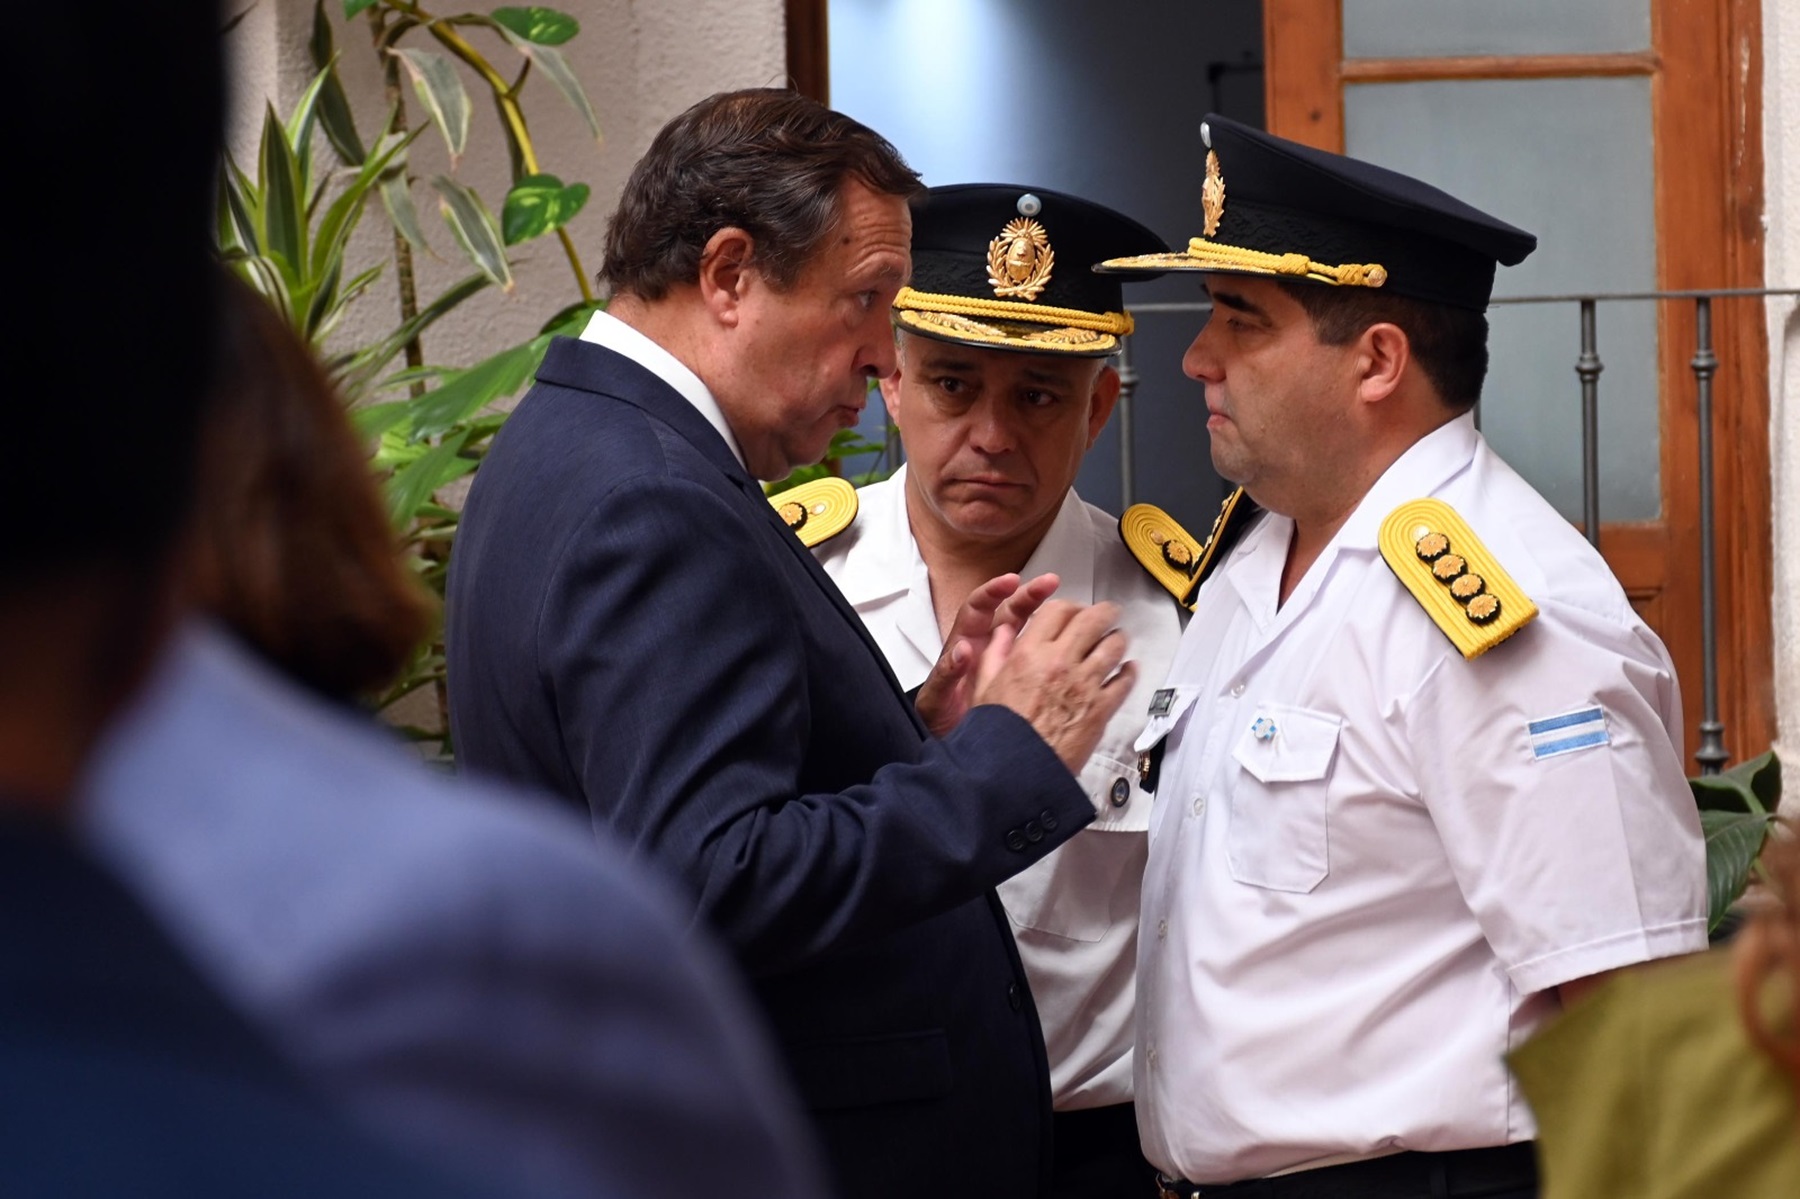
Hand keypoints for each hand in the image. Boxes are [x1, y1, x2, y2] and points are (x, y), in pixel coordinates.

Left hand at [914, 572, 1061, 736]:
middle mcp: (986, 647)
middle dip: (1029, 595)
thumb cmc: (940, 720)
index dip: (993, 592)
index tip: (1010, 582)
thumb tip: (961, 651)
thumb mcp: (937, 699)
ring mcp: (1004, 660)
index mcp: (964, 644)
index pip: (978, 608)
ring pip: (1027, 629)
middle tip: (1051, 584)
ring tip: (1070, 606)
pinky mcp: (1019, 675)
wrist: (955, 749)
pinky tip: (1071, 641)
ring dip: (1046, 614)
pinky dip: (1053, 645)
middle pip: (1008, 611)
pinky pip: (1037, 653)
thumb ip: (946, 674)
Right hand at [970, 599, 1135, 773]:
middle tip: (1108, 614)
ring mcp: (1084, 684)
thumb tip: (1003, 631)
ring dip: (1118, 639)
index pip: (1059, 610)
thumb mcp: (984, 686)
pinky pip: (1124, 681)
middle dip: (1105, 613)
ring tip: (1117, 640)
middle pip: (1094, 620)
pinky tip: (1127, 670)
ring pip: (1114, 646)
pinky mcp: (1101, 709)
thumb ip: (994, 654)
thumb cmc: (997, 732)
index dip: (1071, 606)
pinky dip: (1129, 672)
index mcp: (1029, 652)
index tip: (1075, 612)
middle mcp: (1060, 662)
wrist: (1015, 770)